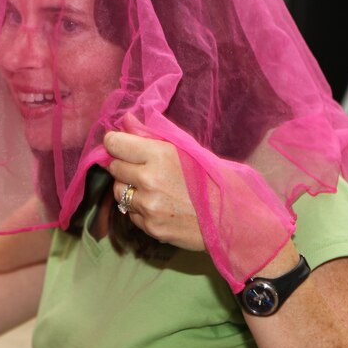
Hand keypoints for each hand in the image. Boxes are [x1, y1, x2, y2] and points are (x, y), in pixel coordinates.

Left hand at [104, 131, 204, 251]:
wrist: (233, 218)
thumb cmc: (214, 179)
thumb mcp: (187, 149)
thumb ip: (152, 134)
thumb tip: (126, 120)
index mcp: (159, 154)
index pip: (115, 144)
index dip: (115, 143)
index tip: (119, 144)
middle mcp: (149, 180)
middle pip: (114, 168)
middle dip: (124, 166)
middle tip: (143, 168)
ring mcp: (148, 206)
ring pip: (119, 192)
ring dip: (129, 188)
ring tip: (154, 189)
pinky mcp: (150, 227)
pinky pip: (131, 214)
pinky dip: (140, 209)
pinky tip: (161, 206)